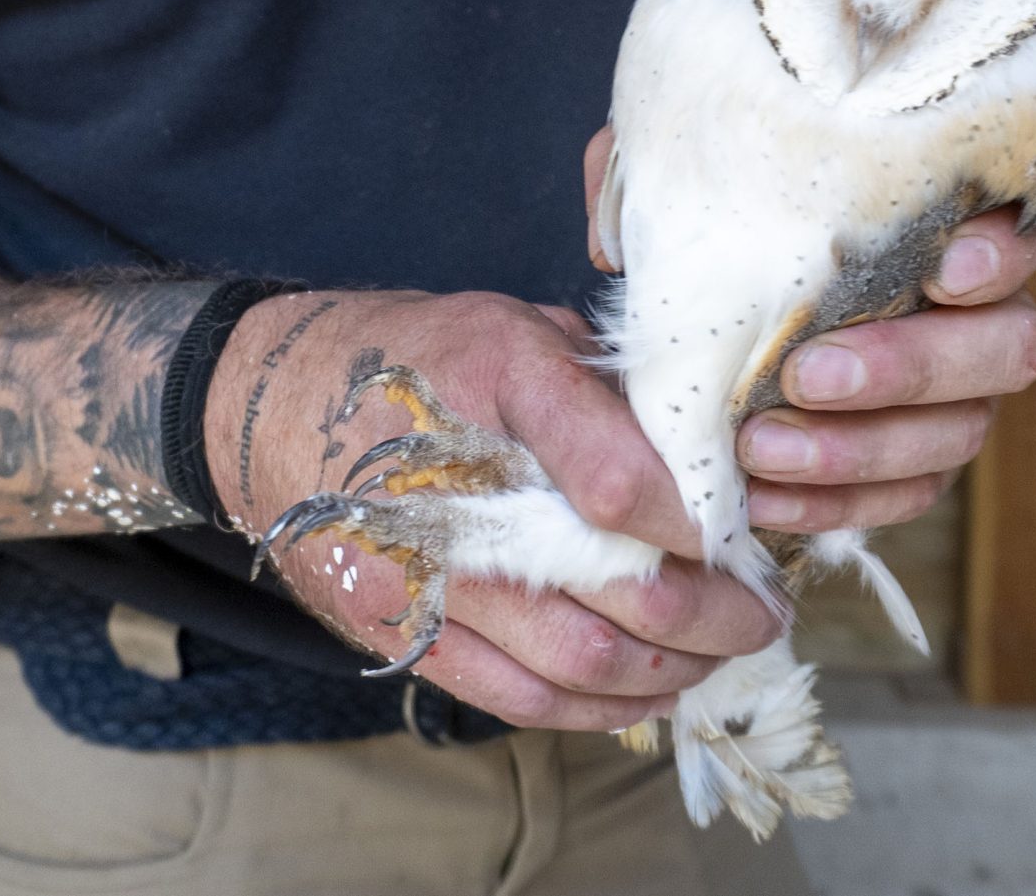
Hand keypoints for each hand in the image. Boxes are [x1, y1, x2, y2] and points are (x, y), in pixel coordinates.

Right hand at [209, 289, 781, 731]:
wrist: (271, 405)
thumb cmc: (417, 358)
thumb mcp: (516, 329)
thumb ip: (607, 386)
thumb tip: (715, 449)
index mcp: (493, 376)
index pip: (616, 468)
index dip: (699, 513)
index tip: (745, 525)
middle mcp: (458, 483)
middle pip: (621, 586)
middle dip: (717, 611)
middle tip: (764, 608)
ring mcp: (429, 572)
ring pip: (587, 661)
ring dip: (675, 669)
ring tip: (720, 651)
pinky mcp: (406, 634)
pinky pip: (524, 697)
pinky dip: (603, 705)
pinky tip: (649, 686)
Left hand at [582, 125, 1035, 535]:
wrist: (694, 303)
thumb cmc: (714, 205)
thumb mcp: (688, 163)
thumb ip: (668, 169)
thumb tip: (620, 241)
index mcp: (955, 208)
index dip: (1017, 248)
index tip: (943, 267)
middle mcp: (980, 304)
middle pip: (1012, 345)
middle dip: (914, 365)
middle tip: (810, 374)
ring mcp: (957, 388)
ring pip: (964, 432)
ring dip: (863, 447)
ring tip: (762, 447)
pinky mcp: (916, 457)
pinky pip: (907, 496)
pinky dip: (837, 503)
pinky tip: (765, 499)